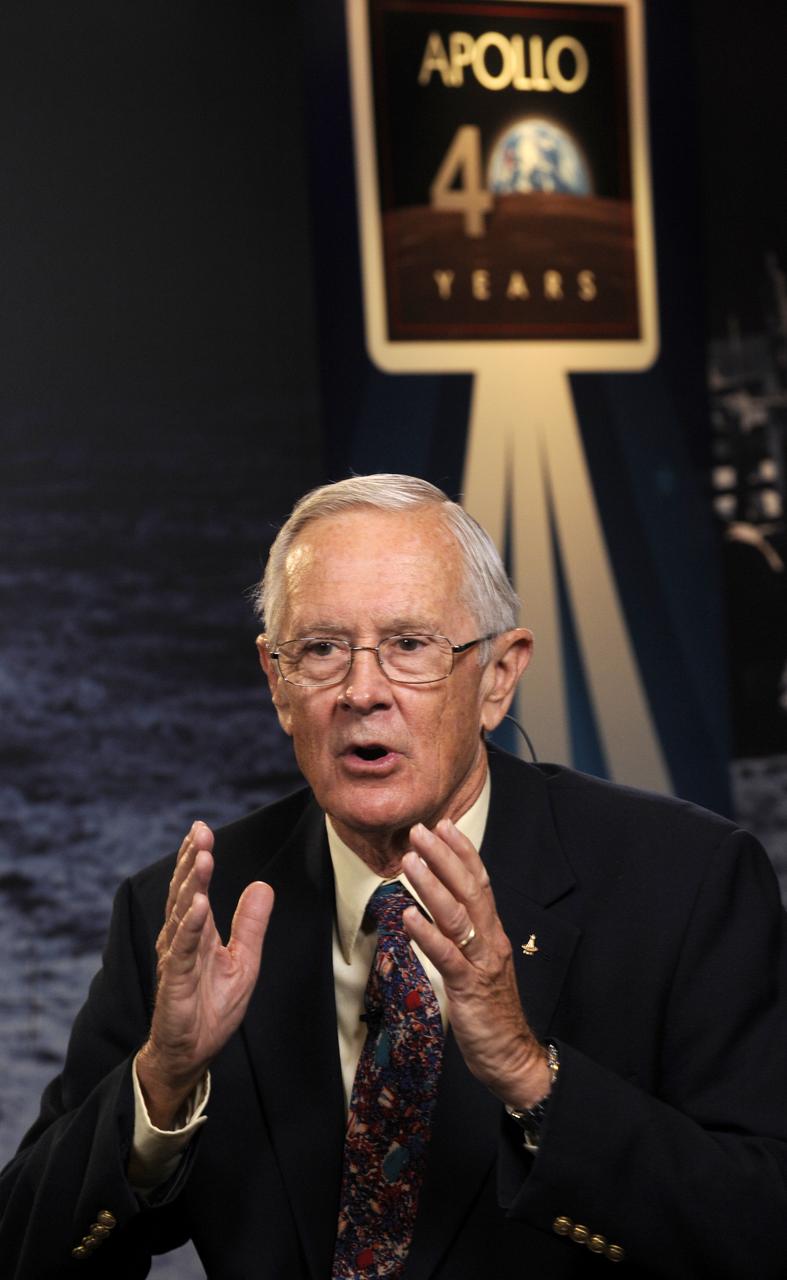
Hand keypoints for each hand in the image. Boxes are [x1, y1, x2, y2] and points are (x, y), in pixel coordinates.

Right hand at [136, 821, 273, 1127]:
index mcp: (196, 932)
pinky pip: (185, 950)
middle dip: (192, 861)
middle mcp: (181, 940)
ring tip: (203, 858)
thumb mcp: (244, 961)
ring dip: (193, 885)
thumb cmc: (212, 1008)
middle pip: (186, 893)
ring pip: (182, 915)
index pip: (196, 888)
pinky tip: (199, 905)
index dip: (198, 859)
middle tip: (200, 831)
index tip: (202, 829)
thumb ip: (250, 924)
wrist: (193, 1054)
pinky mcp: (177, 983)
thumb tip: (262, 885)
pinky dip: (191, 926)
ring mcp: (177, 960)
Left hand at [401, 819, 551, 1111]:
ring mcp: (481, 964)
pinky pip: (446, 956)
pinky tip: (408, 916)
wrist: (511, 1057)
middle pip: (469, 890)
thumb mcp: (479, 965)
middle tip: (420, 830)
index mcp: (493, 933)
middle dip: (444, 857)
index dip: (463, 853)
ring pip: (457, 916)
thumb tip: (438, 911)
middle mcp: (491, 941)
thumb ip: (464, 938)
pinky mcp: (469, 989)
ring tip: (410, 861)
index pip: (481, 883)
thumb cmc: (490, 1011)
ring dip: (432, 885)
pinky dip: (426, 933)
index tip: (445, 825)